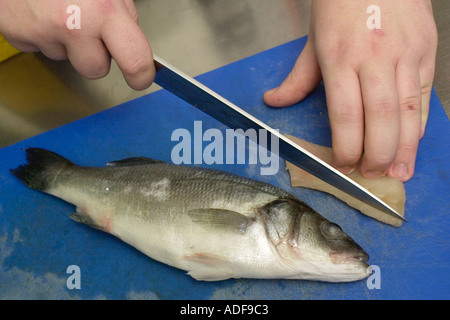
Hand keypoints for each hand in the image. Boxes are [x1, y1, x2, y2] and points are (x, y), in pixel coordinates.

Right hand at [0, 0, 153, 89]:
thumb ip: (121, 13)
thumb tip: (130, 39)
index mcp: (102, 11)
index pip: (134, 60)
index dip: (141, 76)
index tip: (141, 79)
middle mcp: (73, 25)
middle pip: (96, 70)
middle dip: (96, 56)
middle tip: (89, 29)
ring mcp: (43, 32)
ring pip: (67, 60)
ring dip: (68, 45)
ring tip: (61, 14)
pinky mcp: (19, 34)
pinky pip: (41, 49)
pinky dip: (44, 37)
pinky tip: (43, 15)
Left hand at [264, 0, 436, 181]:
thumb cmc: (340, 4)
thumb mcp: (313, 40)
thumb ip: (298, 78)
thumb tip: (275, 101)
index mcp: (341, 57)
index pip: (345, 113)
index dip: (346, 145)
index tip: (343, 164)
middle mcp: (375, 58)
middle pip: (381, 118)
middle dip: (377, 154)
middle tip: (370, 175)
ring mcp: (404, 54)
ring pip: (409, 112)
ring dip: (404, 148)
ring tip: (397, 173)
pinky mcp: (425, 51)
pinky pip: (423, 96)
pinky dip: (420, 124)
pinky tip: (412, 143)